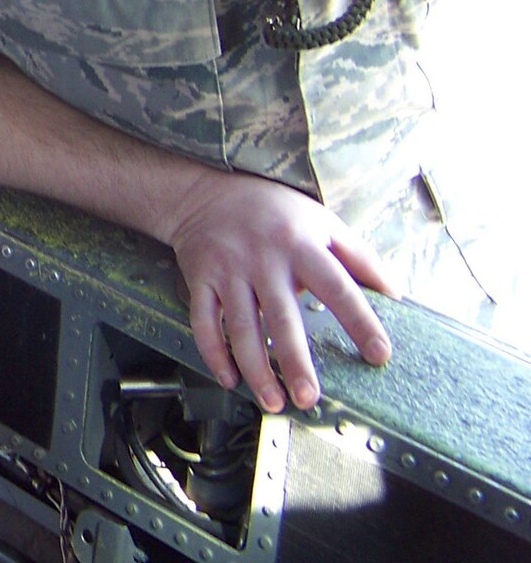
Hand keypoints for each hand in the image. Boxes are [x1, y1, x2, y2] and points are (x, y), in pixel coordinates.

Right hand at [160, 171, 393, 413]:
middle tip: (309, 398)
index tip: (378, 354)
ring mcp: (228, 271)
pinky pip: (204, 323)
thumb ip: (359, 256)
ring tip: (274, 402)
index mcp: (301, 245)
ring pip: (240, 328)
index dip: (360, 322)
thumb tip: (394, 294)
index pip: (338, 287)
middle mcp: (263, 260)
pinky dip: (214, 354)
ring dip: (256, 369)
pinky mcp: (200, 279)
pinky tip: (229, 379)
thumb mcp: (322, 221)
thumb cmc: (273, 211)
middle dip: (294, 361)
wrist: (204, 192)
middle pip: (282, 318)